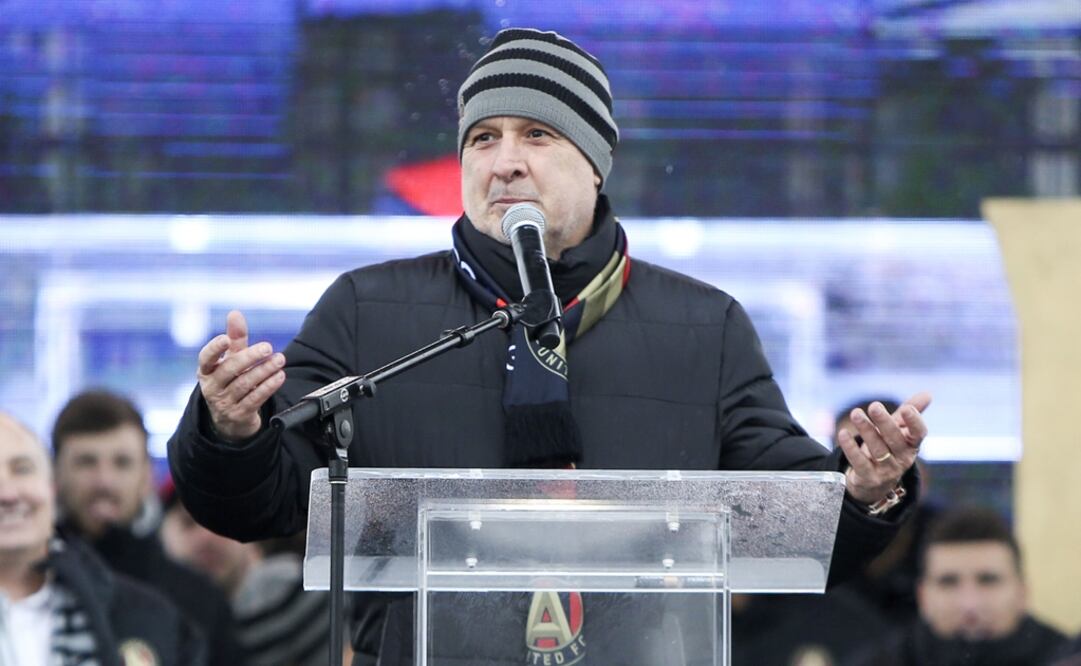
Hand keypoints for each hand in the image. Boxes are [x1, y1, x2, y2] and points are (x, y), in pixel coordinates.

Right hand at [196, 310, 285, 440]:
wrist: (231, 419)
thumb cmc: (231, 380)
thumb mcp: (232, 360)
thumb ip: (235, 337)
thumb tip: (235, 313)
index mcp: (206, 371)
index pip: (206, 358)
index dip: (215, 349)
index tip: (227, 339)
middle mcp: (212, 387)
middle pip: (230, 370)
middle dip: (250, 357)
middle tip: (268, 347)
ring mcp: (224, 403)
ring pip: (244, 384)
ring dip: (264, 371)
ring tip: (279, 360)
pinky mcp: (239, 415)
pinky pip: (255, 399)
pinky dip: (268, 386)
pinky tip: (279, 376)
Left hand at [837, 392, 930, 504]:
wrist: (872, 484)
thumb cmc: (887, 449)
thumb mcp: (897, 431)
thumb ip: (908, 413)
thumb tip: (927, 393)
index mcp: (911, 445)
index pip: (919, 434)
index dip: (915, 422)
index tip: (907, 408)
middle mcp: (902, 459)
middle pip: (895, 439)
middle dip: (885, 422)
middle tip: (874, 405)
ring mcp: (886, 471)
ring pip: (877, 449)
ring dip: (866, 430)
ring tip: (856, 413)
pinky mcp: (868, 478)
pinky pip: (859, 462)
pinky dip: (850, 448)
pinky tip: (843, 433)